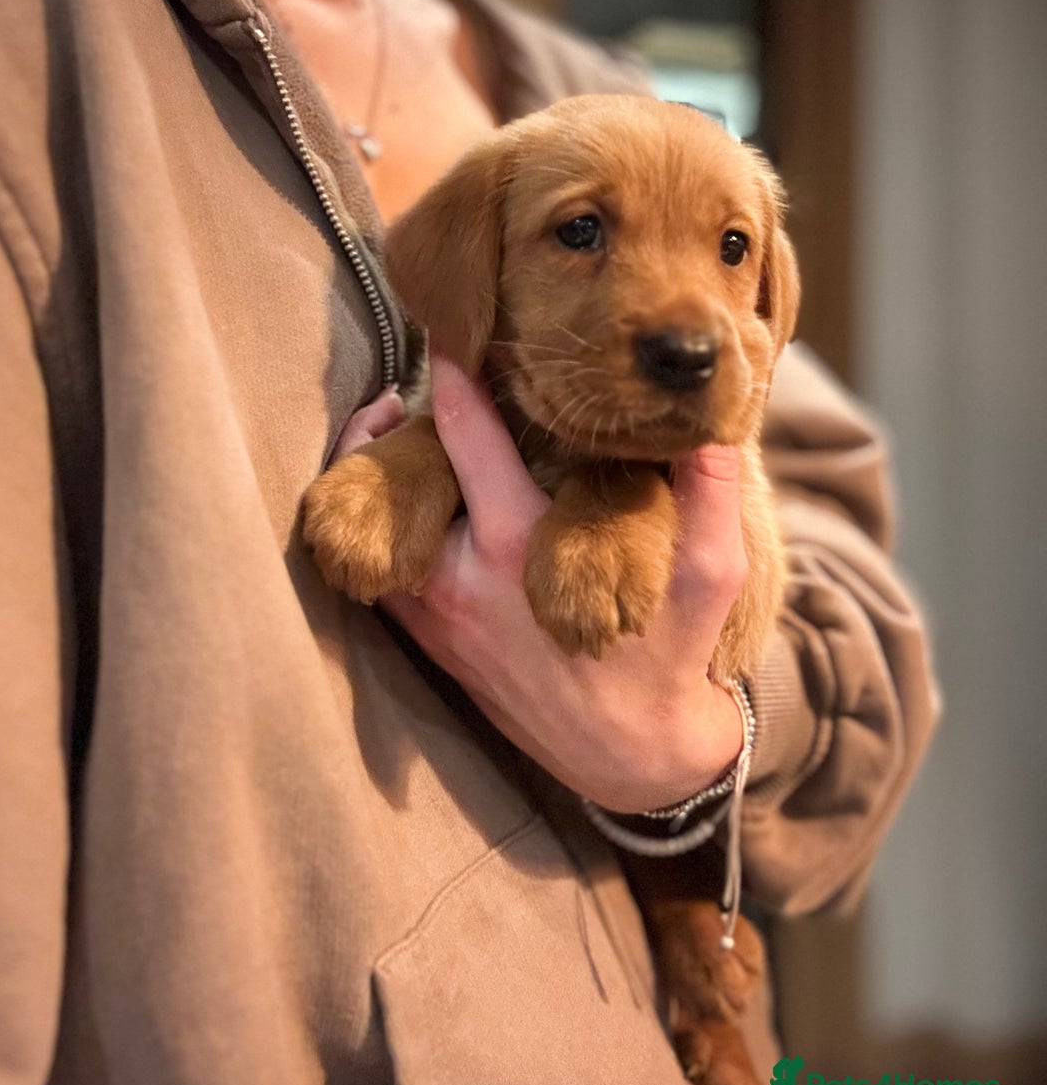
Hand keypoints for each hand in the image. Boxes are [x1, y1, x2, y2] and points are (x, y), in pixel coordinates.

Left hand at [367, 353, 745, 815]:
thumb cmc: (670, 657)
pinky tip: (398, 493)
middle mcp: (462, 578)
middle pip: (402, 469)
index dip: (452, 371)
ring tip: (390, 419)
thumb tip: (710, 414)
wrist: (630, 759)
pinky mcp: (430, 641)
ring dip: (374, 467)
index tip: (451, 325)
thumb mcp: (712, 573)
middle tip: (417, 360)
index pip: (467, 433)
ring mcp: (436, 615)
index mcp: (521, 546)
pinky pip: (379, 573)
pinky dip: (376, 526)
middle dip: (401, 408)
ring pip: (375, 524)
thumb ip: (710, 489)